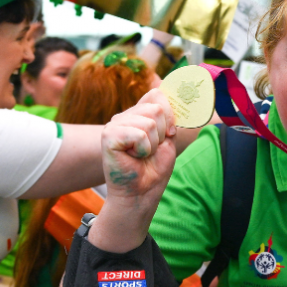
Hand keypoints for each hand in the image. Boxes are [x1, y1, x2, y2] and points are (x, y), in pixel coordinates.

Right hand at [101, 89, 176, 203]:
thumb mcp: (167, 138)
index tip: (167, 134)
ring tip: (141, 155)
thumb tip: (178, 97)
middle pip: (156, 109)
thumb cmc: (154, 167)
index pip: (157, 94)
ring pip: (150, 122)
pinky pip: (139, 135)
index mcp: (137, 114)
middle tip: (151, 149)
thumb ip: (168, 117)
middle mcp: (124, 116)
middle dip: (162, 133)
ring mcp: (114, 125)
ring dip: (153, 144)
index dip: (169, 114)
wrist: (142, 192)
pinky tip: (133, 157)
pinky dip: (143, 150)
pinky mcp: (108, 136)